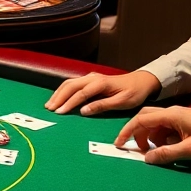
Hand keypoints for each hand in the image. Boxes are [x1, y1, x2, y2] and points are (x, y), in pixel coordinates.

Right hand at [45, 70, 160, 115]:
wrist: (141, 81)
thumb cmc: (134, 93)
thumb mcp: (122, 102)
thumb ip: (102, 106)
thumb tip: (83, 110)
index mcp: (101, 83)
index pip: (80, 93)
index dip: (69, 103)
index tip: (60, 113)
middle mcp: (93, 78)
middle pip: (70, 86)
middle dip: (58, 97)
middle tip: (49, 109)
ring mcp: (91, 77)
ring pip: (69, 83)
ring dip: (58, 93)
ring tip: (50, 104)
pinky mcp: (90, 80)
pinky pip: (73, 83)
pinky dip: (63, 90)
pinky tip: (58, 97)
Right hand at [115, 106, 190, 164]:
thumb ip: (168, 154)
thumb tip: (147, 159)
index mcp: (171, 116)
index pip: (140, 120)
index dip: (127, 132)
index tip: (119, 145)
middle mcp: (172, 114)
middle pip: (144, 118)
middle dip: (136, 133)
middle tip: (135, 149)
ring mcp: (178, 117)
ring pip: (155, 124)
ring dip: (150, 137)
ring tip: (154, 152)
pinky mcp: (184, 122)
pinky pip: (165, 128)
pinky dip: (161, 138)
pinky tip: (168, 149)